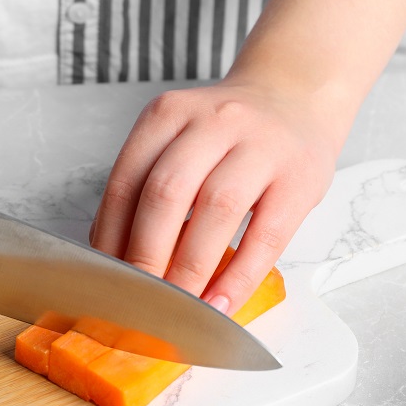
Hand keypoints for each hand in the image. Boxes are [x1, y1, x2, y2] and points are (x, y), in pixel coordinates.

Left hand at [90, 79, 346, 315]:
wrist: (296, 97)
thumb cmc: (228, 136)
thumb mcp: (180, 140)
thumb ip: (148, 185)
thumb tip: (115, 258)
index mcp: (170, 114)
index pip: (127, 180)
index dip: (112, 236)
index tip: (106, 279)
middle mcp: (213, 122)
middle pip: (167, 192)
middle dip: (146, 256)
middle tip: (136, 300)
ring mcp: (260, 146)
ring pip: (216, 209)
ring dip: (190, 269)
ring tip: (176, 308)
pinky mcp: (299, 179)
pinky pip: (266, 237)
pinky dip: (238, 278)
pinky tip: (220, 304)